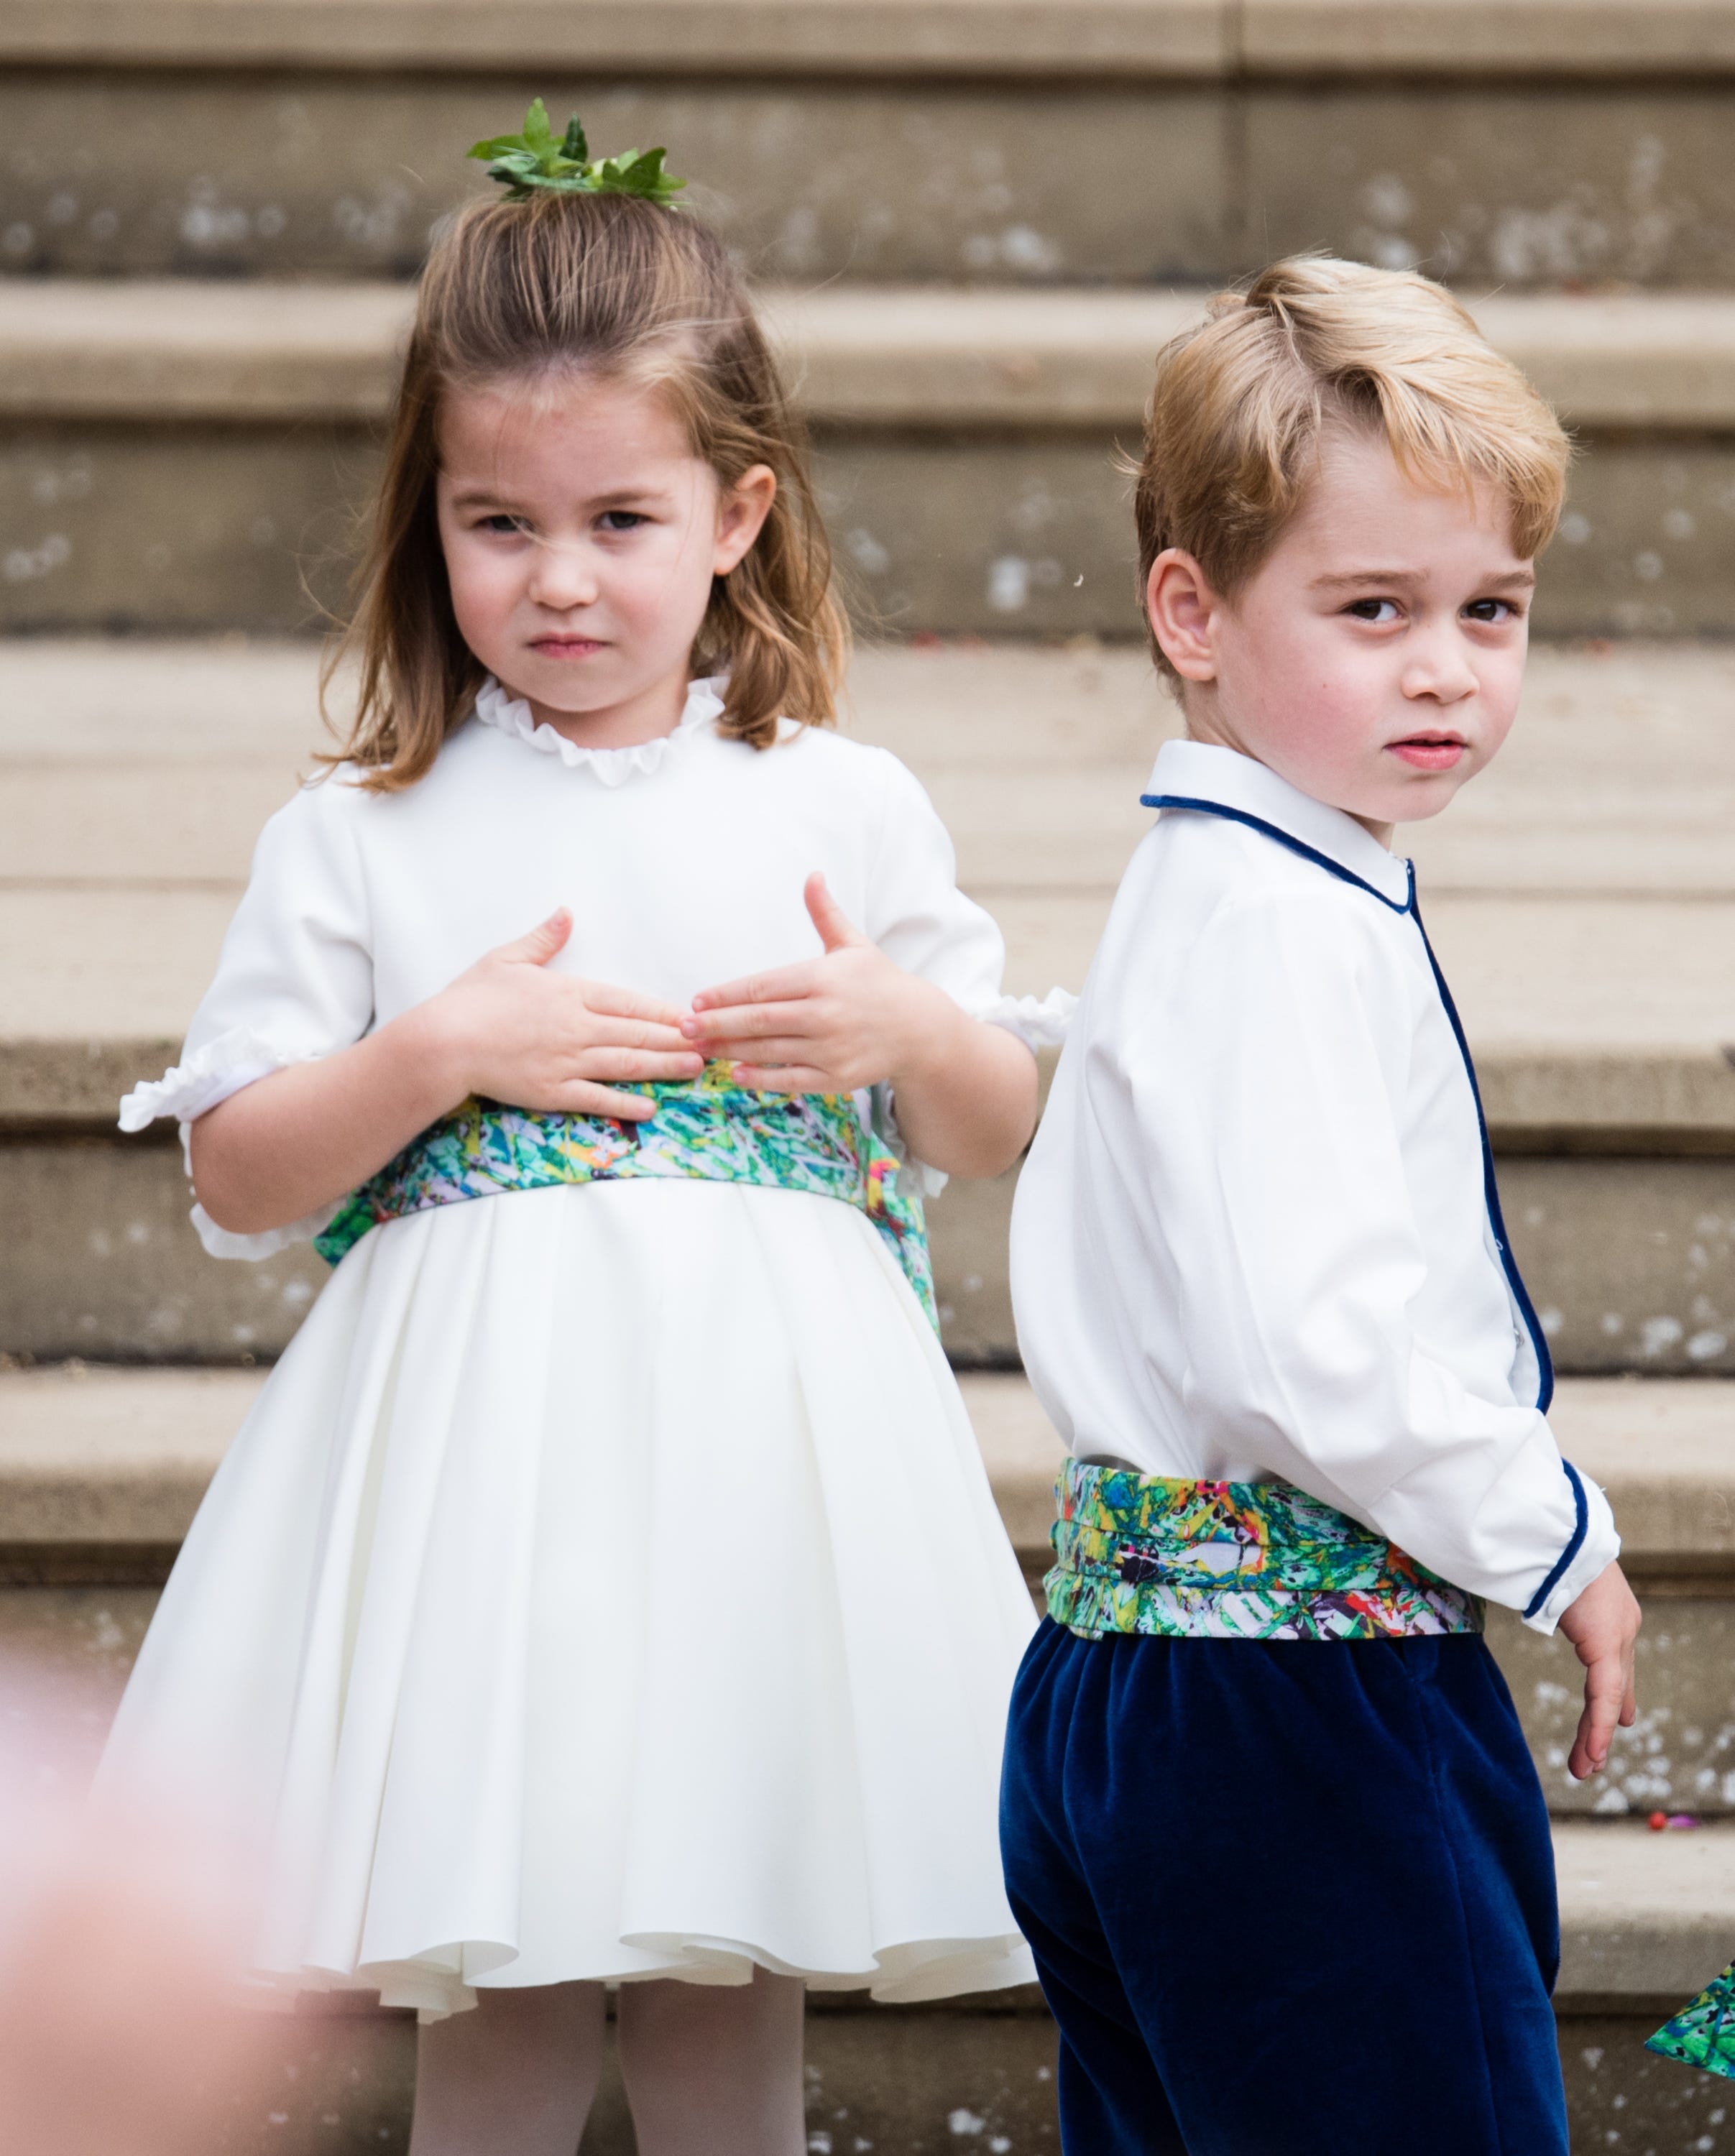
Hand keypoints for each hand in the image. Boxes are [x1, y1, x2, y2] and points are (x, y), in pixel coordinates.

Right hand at [426, 909, 702, 1119]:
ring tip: (694, 1069)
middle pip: (637, 1033)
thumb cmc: (470, 999)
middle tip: (711, 1045)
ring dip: (663, 1066)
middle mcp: (576, 1027)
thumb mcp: (506, 958)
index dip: (664, 1011)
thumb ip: (543, 938)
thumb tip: (566, 912)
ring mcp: (566, 1061)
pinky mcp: (551, 1091)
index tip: (692, 1016)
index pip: (629, 1002)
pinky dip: (625, 1103)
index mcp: (570, 993)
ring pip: (626, 1063)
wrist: (441, 1042)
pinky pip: (596, 1098)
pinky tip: (651, 1106)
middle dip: (677, 1040)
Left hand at [682, 873, 962, 1093]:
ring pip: (769, 1051)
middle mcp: (825, 1014)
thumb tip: (812, 875)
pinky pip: (791, 1079)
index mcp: (823, 978)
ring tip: (700, 1048)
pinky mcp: (836, 1078)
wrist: (919, 1029)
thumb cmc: (878, 983)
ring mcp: (831, 1048)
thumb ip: (825, 914)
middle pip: (759, 1020)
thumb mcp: (853, 945)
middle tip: (683, 1027)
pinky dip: (762, 1078)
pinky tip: (737, 1073)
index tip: (697, 1001)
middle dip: (717, 1024)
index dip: (726, 995)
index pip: (763, 987)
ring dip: (730, 1050)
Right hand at [1556, 1560, 1640, 1780]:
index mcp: (1611, 1611)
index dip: (1618, 1695)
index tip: (1622, 1719)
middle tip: (1596, 1757)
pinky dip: (1598, 1726)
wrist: (1560, 1531)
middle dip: (1604, 1723)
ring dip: (1596, 1736)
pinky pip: (1603, 1695)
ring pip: (1609, 1698)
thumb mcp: (1553, 1584)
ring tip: (1587, 1769)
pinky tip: (1594, 1752)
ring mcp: (1620, 1636)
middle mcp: (1623, 1626)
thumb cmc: (1547, 1544)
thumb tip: (1535, 1604)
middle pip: (1615, 1686)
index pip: (1616, 1664)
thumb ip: (1553, 1607)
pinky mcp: (1607, 1644)